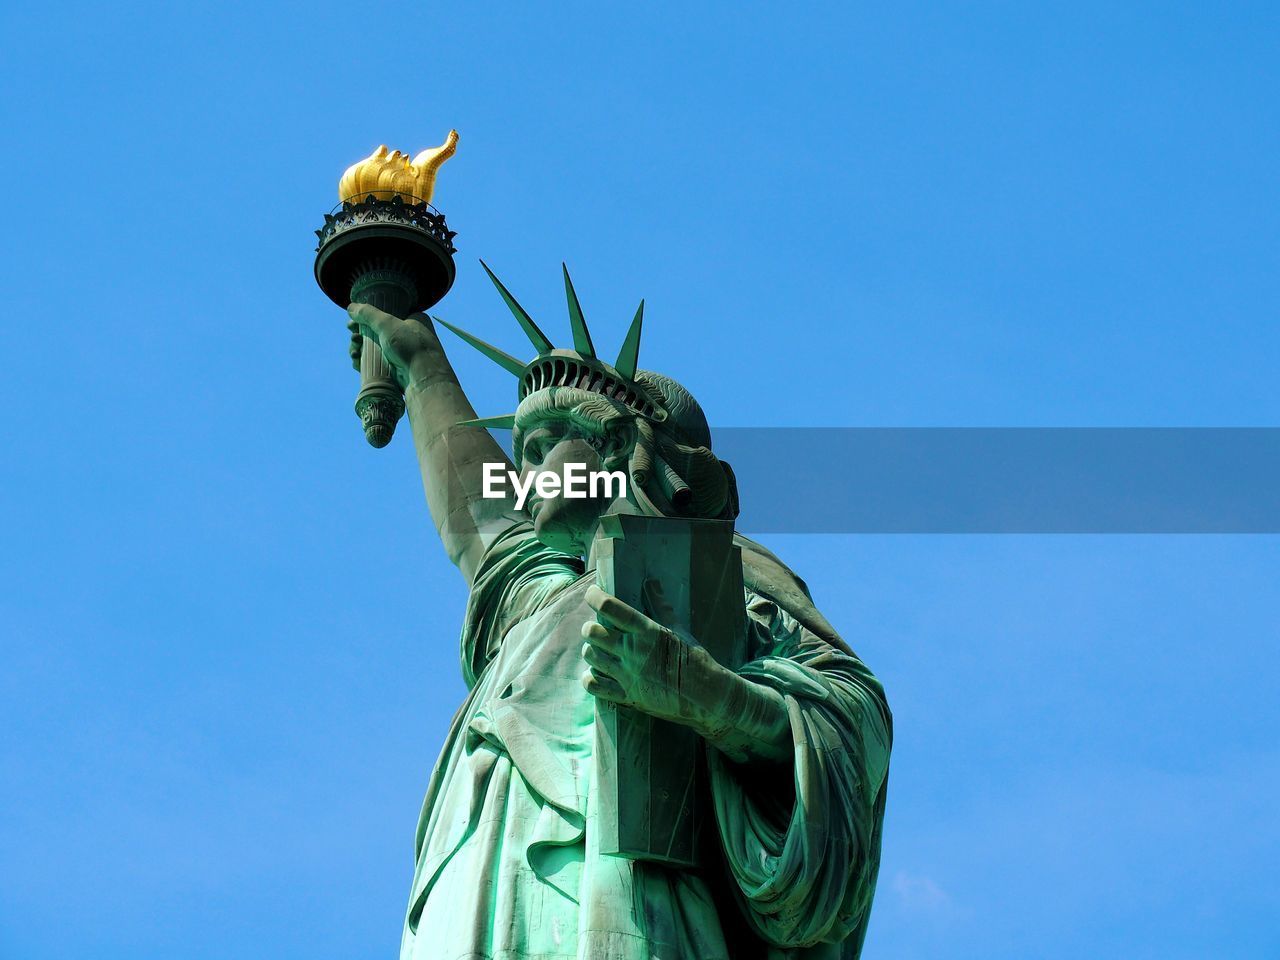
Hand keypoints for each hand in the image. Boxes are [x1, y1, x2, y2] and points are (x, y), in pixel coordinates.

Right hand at [346, 303, 436, 387]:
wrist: (424, 381)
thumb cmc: (411, 348)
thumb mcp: (388, 324)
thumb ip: (368, 314)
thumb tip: (351, 307)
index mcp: (413, 319)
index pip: (386, 313)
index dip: (368, 317)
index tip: (353, 322)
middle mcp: (408, 335)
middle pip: (376, 331)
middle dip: (360, 335)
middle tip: (354, 337)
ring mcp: (402, 353)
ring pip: (374, 347)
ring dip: (360, 348)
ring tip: (354, 352)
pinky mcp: (396, 368)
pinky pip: (376, 362)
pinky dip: (365, 361)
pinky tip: (357, 362)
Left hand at [580, 582, 735, 733]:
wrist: (705, 695)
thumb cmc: (694, 659)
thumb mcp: (678, 629)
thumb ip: (660, 606)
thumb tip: (651, 582)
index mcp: (645, 631)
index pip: (610, 607)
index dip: (594, 597)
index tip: (592, 594)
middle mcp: (632, 651)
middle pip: (592, 632)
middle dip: (591, 627)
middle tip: (598, 628)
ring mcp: (627, 675)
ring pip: (591, 656)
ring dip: (591, 650)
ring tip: (599, 649)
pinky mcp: (626, 696)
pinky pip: (594, 685)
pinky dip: (590, 677)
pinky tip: (597, 673)